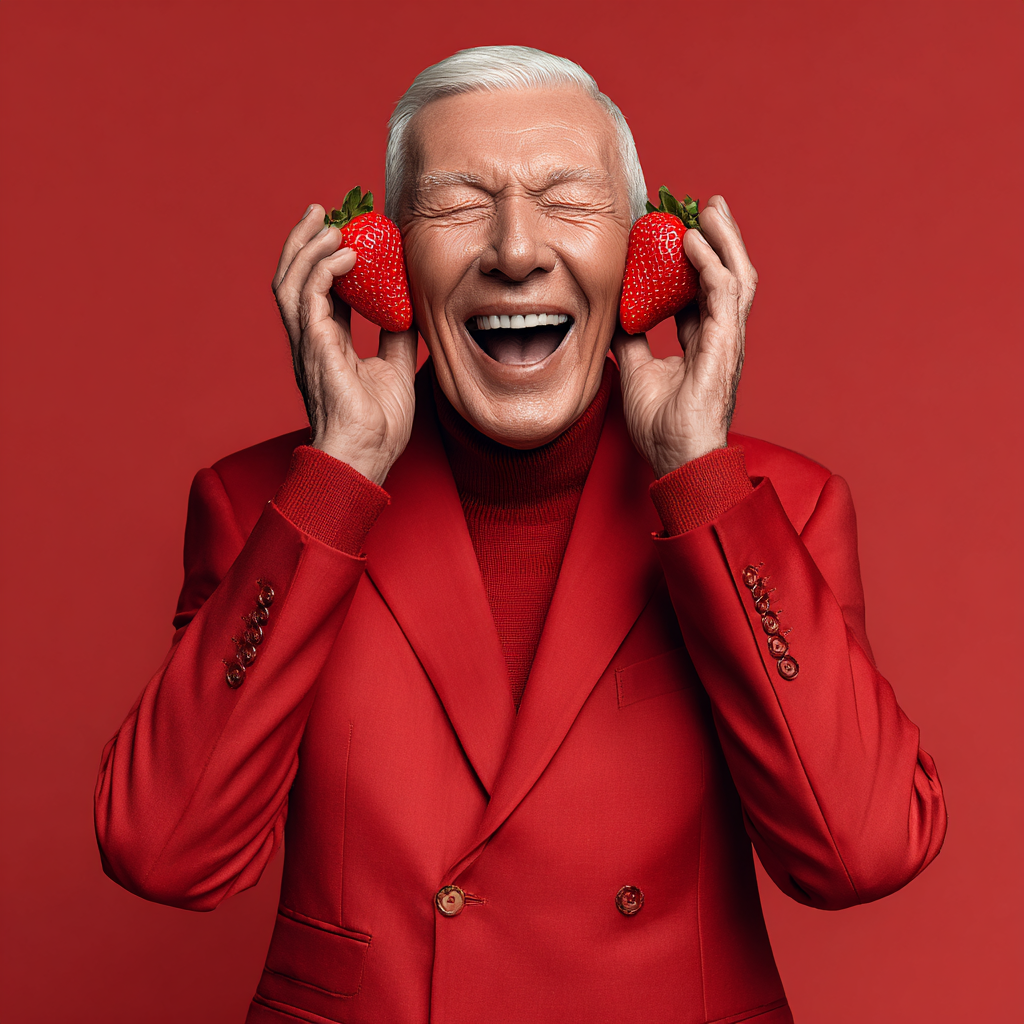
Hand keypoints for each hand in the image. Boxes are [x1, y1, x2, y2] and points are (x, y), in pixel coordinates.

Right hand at [272, 205, 417, 485]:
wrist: (368, 457)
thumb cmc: (378, 426)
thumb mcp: (396, 368)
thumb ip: (398, 336)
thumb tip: (410, 308)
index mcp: (326, 344)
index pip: (318, 290)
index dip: (327, 259)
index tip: (345, 231)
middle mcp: (310, 341)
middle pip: (292, 278)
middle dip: (302, 241)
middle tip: (321, 211)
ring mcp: (308, 344)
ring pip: (290, 281)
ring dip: (305, 246)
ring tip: (326, 220)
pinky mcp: (315, 348)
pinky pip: (310, 296)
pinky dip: (323, 267)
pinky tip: (346, 251)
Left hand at [612, 195, 756, 477]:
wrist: (676, 459)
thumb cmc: (662, 426)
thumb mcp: (637, 372)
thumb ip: (633, 341)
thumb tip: (616, 316)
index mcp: (703, 343)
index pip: (701, 291)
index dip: (690, 261)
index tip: (671, 234)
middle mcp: (720, 337)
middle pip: (728, 275)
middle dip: (720, 238)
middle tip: (704, 206)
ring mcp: (726, 340)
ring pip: (735, 276)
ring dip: (724, 239)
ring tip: (710, 208)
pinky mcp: (725, 346)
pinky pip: (721, 293)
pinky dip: (709, 263)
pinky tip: (692, 241)